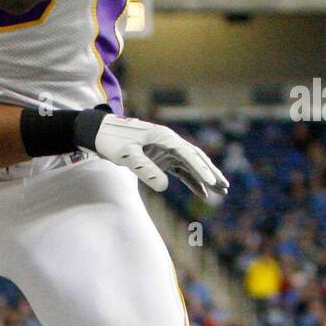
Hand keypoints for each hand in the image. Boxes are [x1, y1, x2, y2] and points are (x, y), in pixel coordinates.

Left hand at [91, 116, 228, 198]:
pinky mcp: (161, 157)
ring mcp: (166, 149)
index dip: (200, 168)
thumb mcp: (127, 156)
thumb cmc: (112, 141)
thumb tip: (165, 187)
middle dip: (210, 172)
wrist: (100, 133)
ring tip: (220, 191)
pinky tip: (201, 192)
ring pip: (191, 164)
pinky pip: (181, 169)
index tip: (211, 182)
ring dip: (205, 177)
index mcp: (164, 137)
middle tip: (225, 186)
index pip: (187, 154)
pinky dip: (191, 180)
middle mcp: (169, 141)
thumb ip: (145, 170)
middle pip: (195, 157)